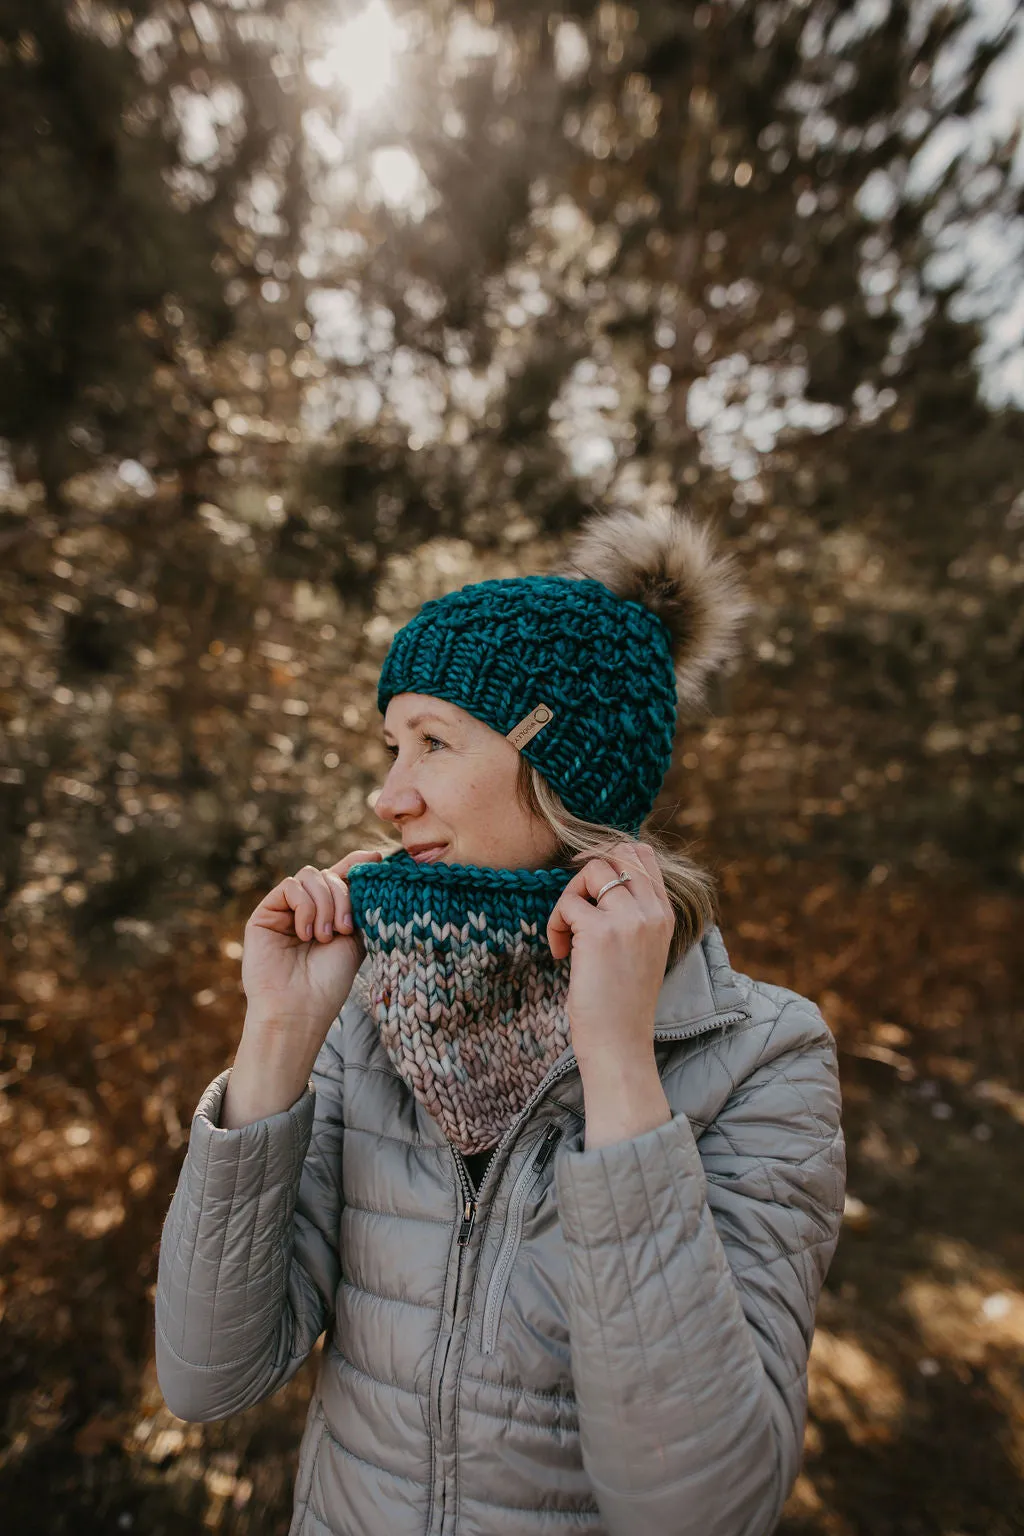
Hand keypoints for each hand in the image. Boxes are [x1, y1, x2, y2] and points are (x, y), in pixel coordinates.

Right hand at [241, 848, 382, 1045]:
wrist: (300, 1009)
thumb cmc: (329, 981)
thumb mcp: (354, 936)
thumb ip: (358, 901)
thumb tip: (371, 856)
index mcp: (329, 914)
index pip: (340, 878)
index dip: (355, 864)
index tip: (374, 859)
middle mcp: (307, 910)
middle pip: (327, 875)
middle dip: (341, 896)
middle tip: (344, 929)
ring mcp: (284, 911)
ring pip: (309, 876)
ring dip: (325, 903)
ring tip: (324, 936)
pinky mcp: (265, 914)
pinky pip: (289, 887)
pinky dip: (305, 906)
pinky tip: (306, 933)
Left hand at [546, 840, 673, 1078]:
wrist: (620, 1044)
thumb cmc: (622, 1002)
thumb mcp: (641, 949)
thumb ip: (631, 913)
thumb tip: (596, 877)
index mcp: (665, 914)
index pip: (642, 855)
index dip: (608, 859)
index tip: (587, 888)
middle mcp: (652, 911)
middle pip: (614, 854)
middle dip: (585, 874)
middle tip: (573, 907)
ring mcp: (628, 918)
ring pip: (590, 870)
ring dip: (568, 898)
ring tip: (567, 934)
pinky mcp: (600, 931)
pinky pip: (567, 903)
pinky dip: (555, 925)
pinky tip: (561, 953)